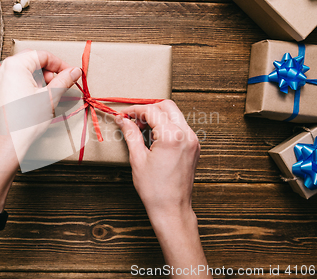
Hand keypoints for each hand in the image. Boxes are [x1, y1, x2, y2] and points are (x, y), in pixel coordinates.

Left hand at [0, 49, 81, 160]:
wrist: (8, 144)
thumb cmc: (25, 123)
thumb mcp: (50, 97)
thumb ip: (64, 79)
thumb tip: (74, 71)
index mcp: (14, 66)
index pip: (42, 55)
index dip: (60, 63)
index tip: (70, 72)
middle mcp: (1, 70)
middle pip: (31, 61)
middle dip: (48, 71)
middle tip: (60, 83)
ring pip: (21, 71)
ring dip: (38, 78)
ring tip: (47, 94)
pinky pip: (12, 82)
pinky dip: (26, 85)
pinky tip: (34, 99)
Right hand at [115, 100, 199, 216]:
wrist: (172, 209)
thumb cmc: (155, 189)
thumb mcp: (138, 159)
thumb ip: (131, 134)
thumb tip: (122, 120)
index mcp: (172, 136)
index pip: (152, 110)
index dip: (135, 110)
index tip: (123, 115)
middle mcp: (187, 135)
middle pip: (167, 106)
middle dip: (148, 109)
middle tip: (132, 120)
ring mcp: (193, 141)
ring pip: (175, 114)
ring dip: (158, 116)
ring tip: (141, 129)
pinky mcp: (194, 147)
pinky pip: (180, 127)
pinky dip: (167, 125)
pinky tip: (154, 137)